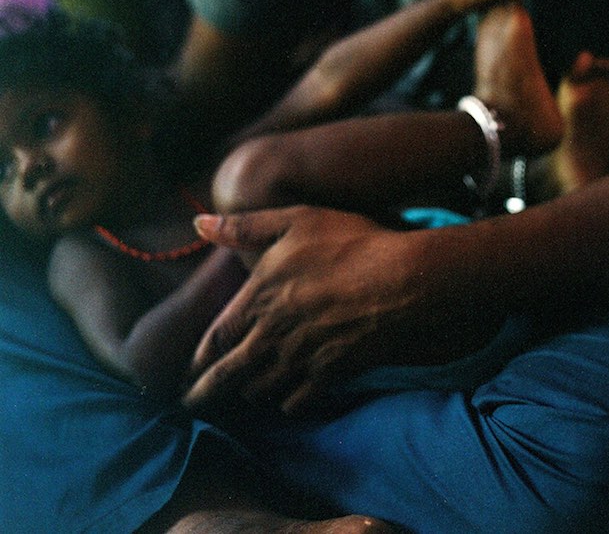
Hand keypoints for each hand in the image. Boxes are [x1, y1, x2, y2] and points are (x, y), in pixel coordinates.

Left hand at [182, 206, 492, 413]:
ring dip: (248, 394)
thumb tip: (199, 223)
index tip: (188, 370)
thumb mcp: (295, 221)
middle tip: (191, 406)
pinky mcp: (332, 372)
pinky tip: (286, 401)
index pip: (218, 336)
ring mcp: (303, 357)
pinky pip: (299, 400)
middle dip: (207, 392)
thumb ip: (245, 227)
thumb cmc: (348, 243)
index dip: (200, 357)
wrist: (401, 280)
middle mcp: (274, 334)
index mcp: (260, 298)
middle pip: (230, 374)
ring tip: (241, 398)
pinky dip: (288, 403)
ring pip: (262, 389)